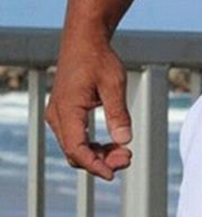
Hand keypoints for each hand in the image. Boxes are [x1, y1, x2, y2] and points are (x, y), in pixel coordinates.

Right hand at [45, 29, 132, 179]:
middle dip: (101, 161)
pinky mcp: (66, 114)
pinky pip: (77, 138)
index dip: (95, 165)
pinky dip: (94, 145)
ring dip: (99, 154)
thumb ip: (118, 113)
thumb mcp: (114, 85)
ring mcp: (60, 116)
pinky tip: (115, 144)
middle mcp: (58, 116)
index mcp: (67, 110)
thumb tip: (125, 139)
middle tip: (128, 157)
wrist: (85, 41)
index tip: (113, 174)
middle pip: (75, 152)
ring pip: (76, 148)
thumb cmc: (99, 59)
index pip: (76, 149)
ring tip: (125, 152)